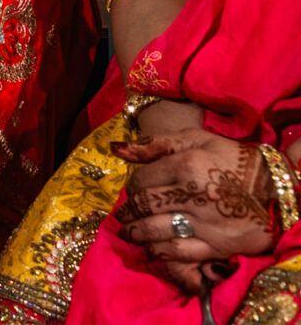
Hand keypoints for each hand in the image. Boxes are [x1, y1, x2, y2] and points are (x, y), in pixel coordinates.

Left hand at [114, 129, 277, 287]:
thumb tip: (116, 150)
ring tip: (132, 233)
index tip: (132, 192)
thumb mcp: (196, 140)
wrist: (278, 188)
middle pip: (145, 208)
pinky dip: (162, 253)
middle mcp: (194, 196)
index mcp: (187, 166)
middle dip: (128, 214)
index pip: (141, 181)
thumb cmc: (233, 160)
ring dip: (138, 235)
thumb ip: (154, 144)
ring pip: (157, 233)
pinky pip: (182, 254)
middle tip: (123, 217)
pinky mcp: (221, 246)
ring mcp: (208, 223)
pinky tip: (155, 249)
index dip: (131, 188)